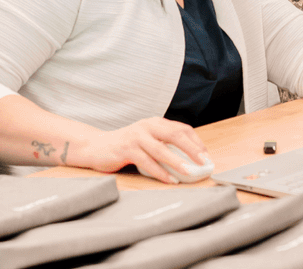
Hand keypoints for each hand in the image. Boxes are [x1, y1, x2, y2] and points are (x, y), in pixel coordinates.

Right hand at [69, 117, 210, 183]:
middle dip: (192, 149)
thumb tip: (190, 160)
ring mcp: (136, 137)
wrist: (96, 147)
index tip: (206, 156)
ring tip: (190, 173)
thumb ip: (164, 145)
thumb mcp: (147, 140)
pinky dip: (160, 172)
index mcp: (155, 123)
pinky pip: (147, 162)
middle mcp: (147, 126)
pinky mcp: (126, 149)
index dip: (196, 142)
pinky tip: (170, 180)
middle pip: (175, 135)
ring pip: (161, 150)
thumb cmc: (126, 146)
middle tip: (204, 162)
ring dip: (177, 163)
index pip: (182, 129)